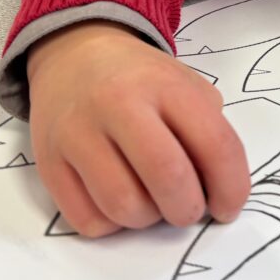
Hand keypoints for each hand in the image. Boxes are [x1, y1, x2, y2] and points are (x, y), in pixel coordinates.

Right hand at [26, 21, 250, 236]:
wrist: (73, 54)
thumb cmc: (142, 80)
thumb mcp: (186, 85)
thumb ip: (209, 132)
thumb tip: (219, 192)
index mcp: (165, 85)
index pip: (215, 145)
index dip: (231, 187)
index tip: (228, 208)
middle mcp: (118, 104)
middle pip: (168, 178)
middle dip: (188, 209)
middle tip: (188, 208)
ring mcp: (77, 134)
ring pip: (124, 207)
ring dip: (148, 218)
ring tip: (151, 199)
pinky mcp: (47, 162)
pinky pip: (88, 221)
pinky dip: (111, 224)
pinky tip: (118, 198)